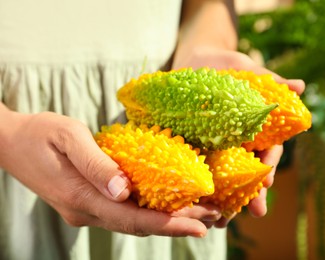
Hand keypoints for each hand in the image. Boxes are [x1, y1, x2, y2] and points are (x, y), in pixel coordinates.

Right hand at [0, 108, 220, 236]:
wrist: (10, 142)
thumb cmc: (39, 133)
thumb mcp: (67, 137)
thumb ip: (96, 164)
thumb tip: (124, 191)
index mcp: (81, 196)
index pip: (132, 218)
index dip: (168, 224)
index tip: (199, 225)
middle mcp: (85, 211)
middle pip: (138, 224)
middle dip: (177, 224)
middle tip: (213, 219)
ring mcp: (86, 209)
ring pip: (133, 221)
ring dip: (168, 219)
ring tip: (201, 214)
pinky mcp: (88, 202)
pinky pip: (124, 212)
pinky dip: (151, 212)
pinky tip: (169, 206)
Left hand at [173, 46, 305, 225]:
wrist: (196, 62)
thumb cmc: (228, 68)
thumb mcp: (248, 72)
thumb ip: (271, 82)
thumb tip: (299, 86)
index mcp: (256, 130)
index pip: (268, 152)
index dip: (269, 164)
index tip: (267, 177)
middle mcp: (239, 144)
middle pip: (248, 173)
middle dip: (253, 193)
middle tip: (255, 212)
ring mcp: (217, 148)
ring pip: (225, 180)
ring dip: (227, 201)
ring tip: (223, 221)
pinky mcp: (195, 147)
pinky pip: (199, 170)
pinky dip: (200, 188)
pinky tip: (197, 205)